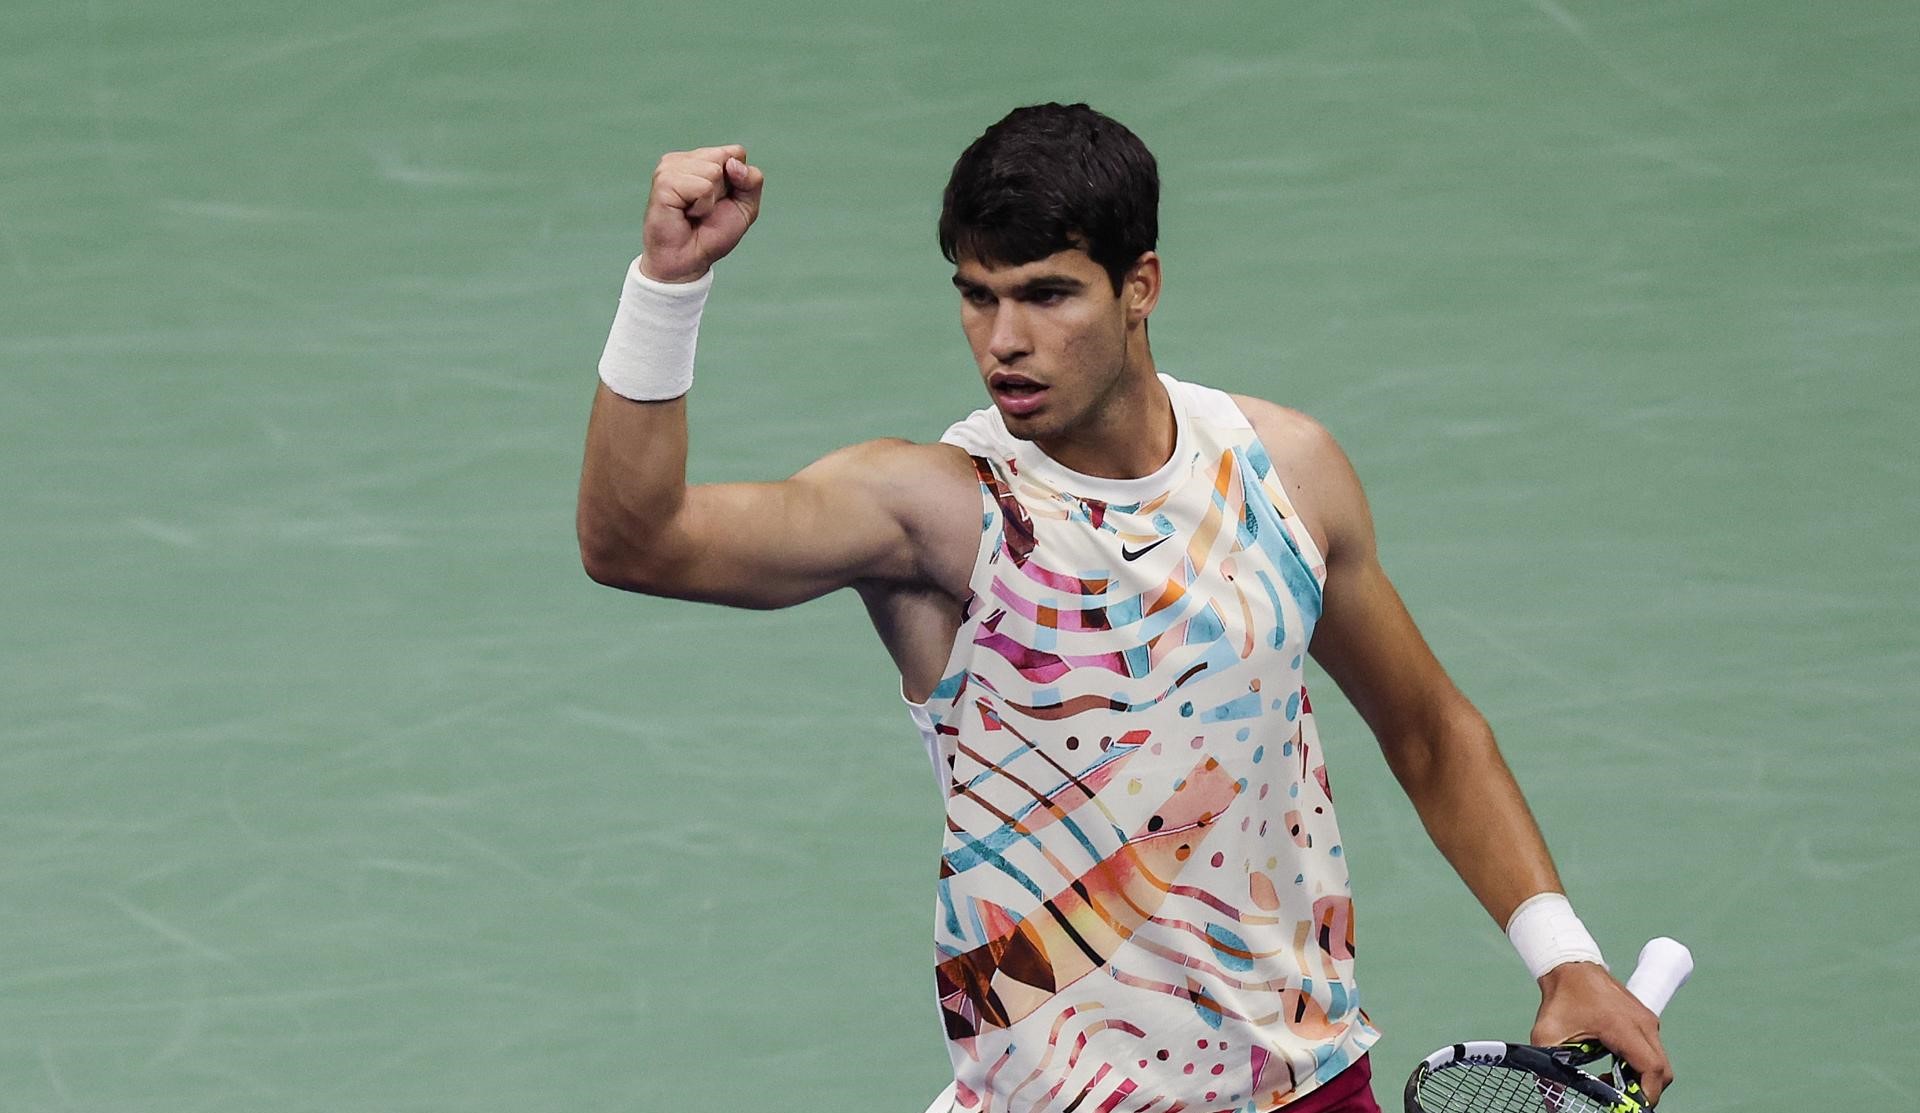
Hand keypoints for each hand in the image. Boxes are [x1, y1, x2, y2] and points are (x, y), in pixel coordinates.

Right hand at [639, 145, 764, 283]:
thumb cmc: (712, 234)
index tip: (721, 201)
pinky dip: (702, 206)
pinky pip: (702, 187)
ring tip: (694, 212)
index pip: (736, 152)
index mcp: (701, 160)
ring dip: (711, 200)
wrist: (688, 261)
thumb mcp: (745, 207)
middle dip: (724, 190)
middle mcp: (684, 159)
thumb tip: (733, 163)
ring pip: (713, 170)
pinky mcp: (664, 181)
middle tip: (705, 209)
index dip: (738, 181)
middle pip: (725, 158)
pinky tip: (686, 213)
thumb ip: (752, 180)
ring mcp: (670, 168)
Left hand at [1532, 961, 1674, 1104]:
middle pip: (1662, 1071)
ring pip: (1658, 1062)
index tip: (1630, 1107)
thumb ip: (1549, 1071)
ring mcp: (1647, 1021)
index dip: (1646, 1093)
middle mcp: (1644, 1024)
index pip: (1652, 1068)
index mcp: (1624, 1027)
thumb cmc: (1560, 998)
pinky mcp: (1645, 1020)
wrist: (1570, 965)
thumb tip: (1551, 1102)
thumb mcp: (1547, 1035)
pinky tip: (1612, 1068)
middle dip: (1645, 1091)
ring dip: (1641, 1079)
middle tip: (1617, 1100)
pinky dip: (1639, 1066)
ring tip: (1609, 1082)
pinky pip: (1652, 1051)